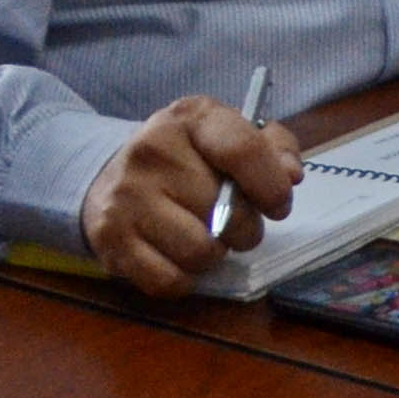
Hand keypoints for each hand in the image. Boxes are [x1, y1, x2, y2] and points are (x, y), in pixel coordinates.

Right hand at [78, 97, 303, 297]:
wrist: (113, 176)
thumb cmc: (190, 157)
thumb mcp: (232, 135)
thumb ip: (274, 149)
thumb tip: (290, 177)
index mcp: (191, 117)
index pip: (242, 150)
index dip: (271, 186)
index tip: (278, 205)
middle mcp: (152, 151)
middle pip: (226, 210)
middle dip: (244, 227)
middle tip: (235, 224)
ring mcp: (125, 195)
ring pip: (199, 250)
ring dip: (214, 254)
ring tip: (206, 237)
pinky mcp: (108, 237)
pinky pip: (168, 280)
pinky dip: (185, 279)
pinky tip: (179, 258)